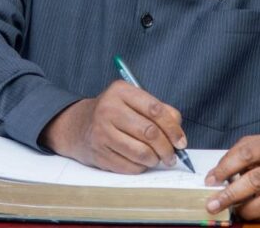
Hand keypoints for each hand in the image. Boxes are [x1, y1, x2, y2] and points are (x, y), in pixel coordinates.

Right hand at [40, 80, 186, 173]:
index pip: (155, 110)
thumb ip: (160, 110)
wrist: (78, 126)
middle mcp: (108, 109)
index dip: (173, 128)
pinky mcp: (98, 153)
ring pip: (141, 152)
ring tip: (157, 159)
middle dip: (167, 148)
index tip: (181, 141)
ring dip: (155, 160)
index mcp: (121, 91)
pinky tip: (141, 162)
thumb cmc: (114, 113)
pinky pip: (130, 166)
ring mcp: (101, 132)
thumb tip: (178, 132)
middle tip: (172, 156)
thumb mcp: (133, 101)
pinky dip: (141, 167)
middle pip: (150, 133)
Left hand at [203, 135, 259, 221]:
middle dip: (230, 194)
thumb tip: (215, 176)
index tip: (210, 180)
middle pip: (255, 180)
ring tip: (231, 211)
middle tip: (212, 204)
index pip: (246, 154)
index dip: (225, 167)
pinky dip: (257, 216)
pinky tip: (247, 213)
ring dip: (245, 209)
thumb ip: (240, 154)